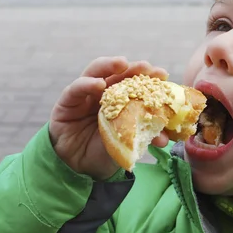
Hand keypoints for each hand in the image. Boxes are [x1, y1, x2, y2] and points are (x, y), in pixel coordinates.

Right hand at [49, 57, 169, 179]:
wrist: (81, 168)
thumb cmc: (105, 152)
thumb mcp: (127, 143)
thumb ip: (143, 137)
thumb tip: (165, 138)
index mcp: (120, 100)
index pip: (134, 83)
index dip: (148, 77)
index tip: (163, 75)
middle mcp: (102, 93)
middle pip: (117, 74)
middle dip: (132, 68)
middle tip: (145, 66)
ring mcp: (84, 95)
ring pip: (95, 73)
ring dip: (108, 66)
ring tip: (121, 64)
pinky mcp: (66, 102)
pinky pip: (75, 90)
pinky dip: (86, 84)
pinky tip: (98, 84)